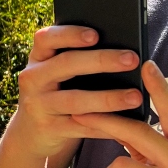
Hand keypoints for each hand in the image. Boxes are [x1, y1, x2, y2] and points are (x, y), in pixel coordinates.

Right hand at [12, 24, 142, 157]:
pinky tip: (125, 123)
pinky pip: (81, 126)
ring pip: (74, 99)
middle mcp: (33, 78)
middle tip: (131, 59)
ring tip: (135, 96)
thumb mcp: (56, 73)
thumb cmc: (55, 93)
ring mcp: (38, 104)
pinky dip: (104, 124)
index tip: (95, 35)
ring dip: (107, 98)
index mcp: (38, 58)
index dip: (69, 34)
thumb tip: (121, 48)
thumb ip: (77, 58)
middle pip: (66, 64)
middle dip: (100, 60)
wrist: (31, 133)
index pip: (46, 38)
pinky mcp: (48, 128)